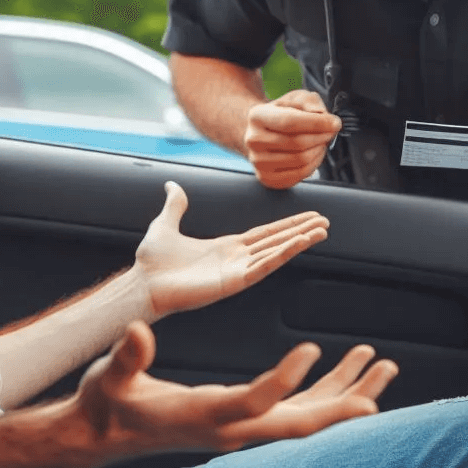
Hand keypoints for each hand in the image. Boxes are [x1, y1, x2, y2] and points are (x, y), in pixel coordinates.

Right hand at [73, 320, 397, 462]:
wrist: (104, 433)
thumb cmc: (108, 403)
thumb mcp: (111, 378)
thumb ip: (127, 358)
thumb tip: (138, 331)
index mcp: (205, 418)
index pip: (255, 403)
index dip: (284, 380)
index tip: (310, 349)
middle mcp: (233, 430)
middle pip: (301, 422)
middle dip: (344, 399)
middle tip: (382, 371)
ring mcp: (242, 428)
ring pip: (307, 415)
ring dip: (347, 390)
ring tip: (382, 364)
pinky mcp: (244, 419)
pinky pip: (295, 408)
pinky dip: (326, 390)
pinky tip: (347, 372)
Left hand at [136, 181, 329, 317]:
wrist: (142, 283)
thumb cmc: (152, 262)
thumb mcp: (166, 223)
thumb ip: (175, 205)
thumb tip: (171, 185)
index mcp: (225, 247)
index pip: (264, 233)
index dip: (286, 225)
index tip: (307, 217)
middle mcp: (235, 259)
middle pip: (276, 241)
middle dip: (300, 231)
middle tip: (325, 222)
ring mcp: (236, 272)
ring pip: (275, 253)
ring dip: (299, 242)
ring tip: (321, 231)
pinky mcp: (233, 282)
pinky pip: (263, 266)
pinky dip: (282, 255)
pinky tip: (299, 244)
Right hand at [243, 90, 341, 188]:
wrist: (262, 132)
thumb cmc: (281, 114)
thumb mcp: (295, 99)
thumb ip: (309, 102)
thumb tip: (320, 115)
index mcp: (257, 116)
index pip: (290, 122)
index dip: (317, 123)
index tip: (334, 123)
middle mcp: (254, 140)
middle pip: (297, 143)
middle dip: (321, 136)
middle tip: (330, 131)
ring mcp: (258, 162)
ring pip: (300, 160)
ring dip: (319, 150)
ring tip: (321, 141)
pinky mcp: (267, 177)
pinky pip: (299, 175)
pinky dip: (314, 165)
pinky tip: (314, 154)